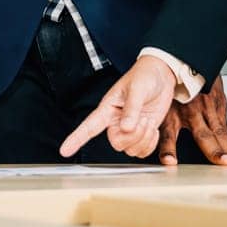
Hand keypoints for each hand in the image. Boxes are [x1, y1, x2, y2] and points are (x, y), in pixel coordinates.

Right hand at [59, 54, 178, 159]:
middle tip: (143, 120)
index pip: (89, 126)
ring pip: (130, 149)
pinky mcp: (142, 133)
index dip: (76, 138)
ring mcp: (129, 128)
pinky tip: (153, 129)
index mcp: (108, 108)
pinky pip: (142, 151)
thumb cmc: (145, 75)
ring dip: (144, 139)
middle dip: (133, 136)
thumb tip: (126, 128)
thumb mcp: (137, 88)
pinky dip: (150, 144)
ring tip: (148, 121)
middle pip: (117, 143)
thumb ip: (131, 108)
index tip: (64, 150)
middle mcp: (116, 121)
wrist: (161, 75)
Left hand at [155, 75, 226, 165]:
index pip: (168, 134)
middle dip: (214, 151)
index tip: (169, 162)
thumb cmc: (173, 85)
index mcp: (172, 111)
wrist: (189, 59)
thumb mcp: (158, 103)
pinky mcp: (218, 103)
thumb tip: (146, 143)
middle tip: (224, 163)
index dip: (168, 149)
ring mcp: (207, 106)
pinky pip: (224, 125)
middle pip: (203, 135)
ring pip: (218, 131)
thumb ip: (157, 124)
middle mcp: (190, 110)